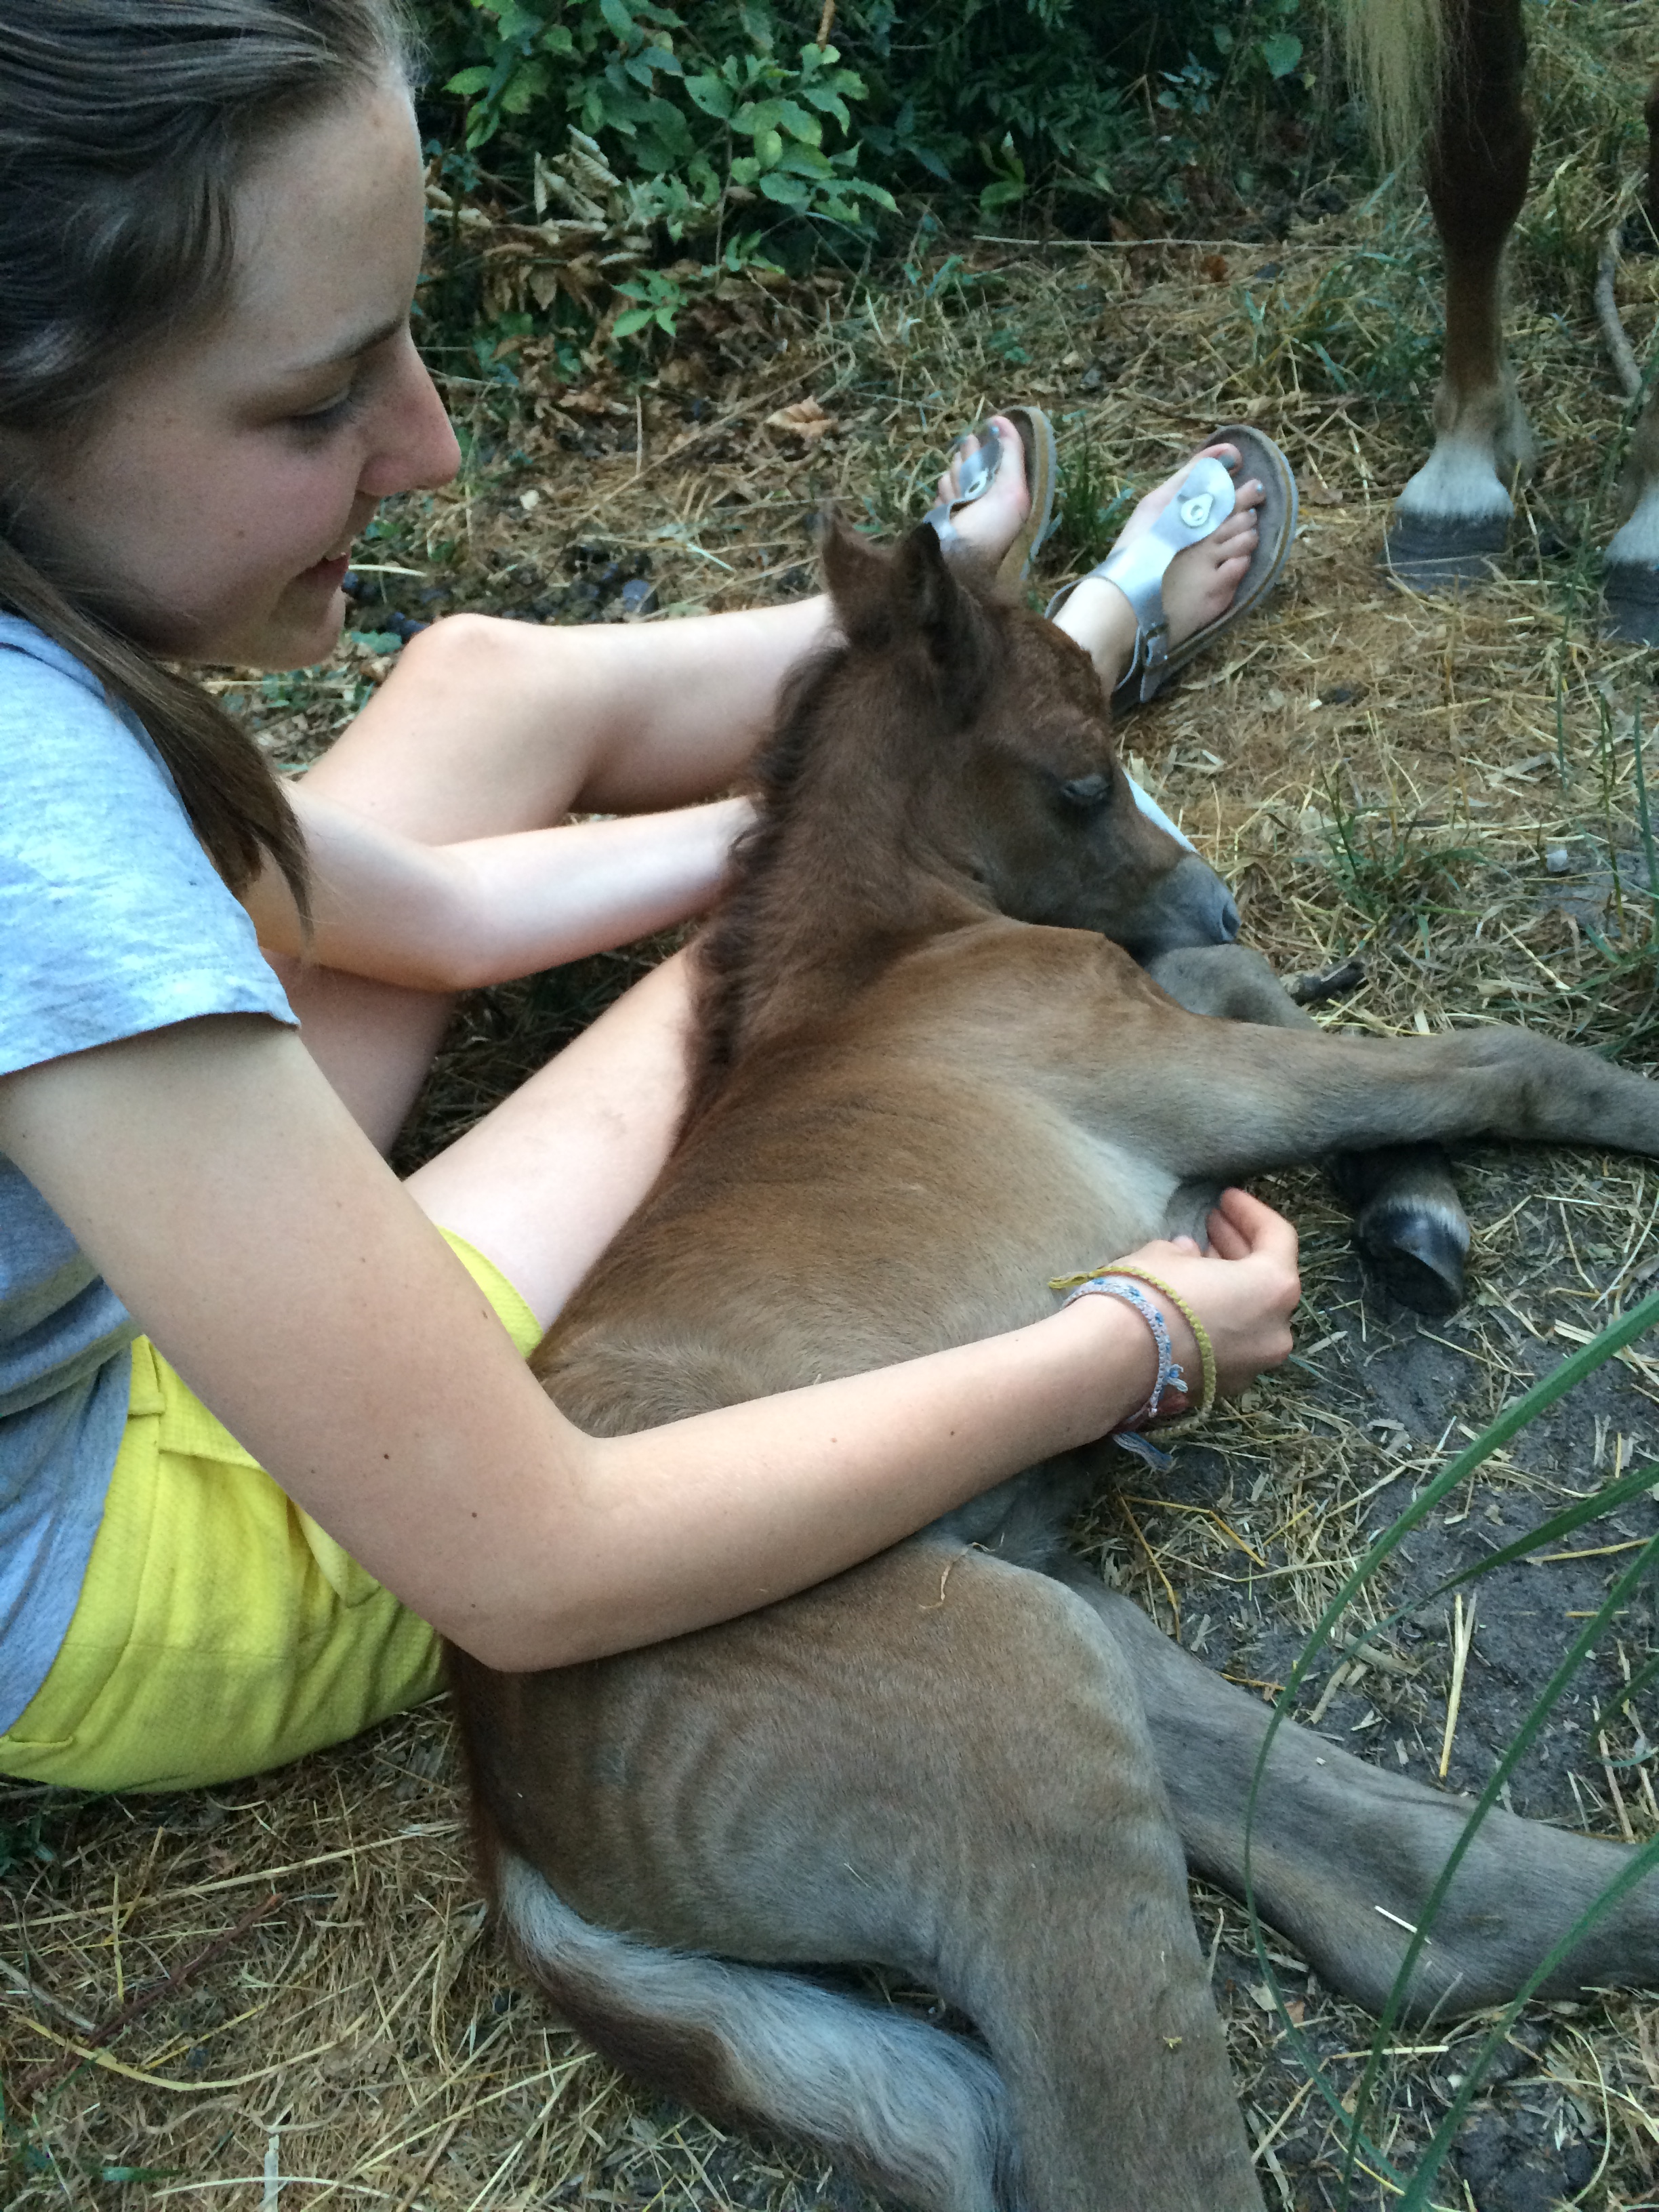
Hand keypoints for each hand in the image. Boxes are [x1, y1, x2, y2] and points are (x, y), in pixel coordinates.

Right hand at [1107, 1187, 1298, 1410]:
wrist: (1114, 1359)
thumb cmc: (1149, 1292)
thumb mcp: (1164, 1254)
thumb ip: (1187, 1252)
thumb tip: (1190, 1255)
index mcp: (1273, 1287)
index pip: (1277, 1236)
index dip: (1250, 1211)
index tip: (1225, 1197)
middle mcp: (1276, 1330)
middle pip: (1268, 1280)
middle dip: (1239, 1248)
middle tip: (1212, 1224)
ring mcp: (1254, 1364)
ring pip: (1251, 1315)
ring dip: (1230, 1285)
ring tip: (1197, 1260)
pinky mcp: (1226, 1386)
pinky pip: (1231, 1343)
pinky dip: (1219, 1320)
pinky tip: (1189, 1302)